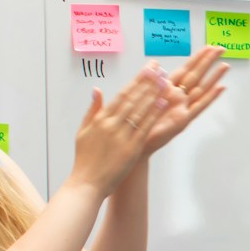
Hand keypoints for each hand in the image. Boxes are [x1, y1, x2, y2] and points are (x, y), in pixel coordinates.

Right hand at [69, 68, 171, 192]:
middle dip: (147, 81)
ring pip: (140, 110)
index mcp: (100, 119)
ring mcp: (121, 136)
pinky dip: (154, 115)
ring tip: (166, 80)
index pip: (122, 94)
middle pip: (133, 98)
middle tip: (160, 68)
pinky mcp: (131, 148)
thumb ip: (93, 110)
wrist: (87, 183)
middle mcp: (111, 124)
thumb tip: (96, 90)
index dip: (137, 80)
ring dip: (154, 94)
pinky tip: (163, 103)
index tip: (147, 69)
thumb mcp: (83, 131)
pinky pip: (145, 128)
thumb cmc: (85, 159)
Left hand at [140, 46, 228, 155]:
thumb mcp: (139, 96)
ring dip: (213, 77)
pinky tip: (221, 88)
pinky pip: (199, 106)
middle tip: (221, 49)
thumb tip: (155, 63)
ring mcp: (183, 108)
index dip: (197, 58)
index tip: (208, 46)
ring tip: (225, 65)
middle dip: (208, 61)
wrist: (134, 143)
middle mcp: (178, 98)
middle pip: (196, 75)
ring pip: (201, 88)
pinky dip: (210, 97)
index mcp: (167, 90)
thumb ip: (148, 79)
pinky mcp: (183, 120)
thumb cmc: (137, 123)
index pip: (185, 69)